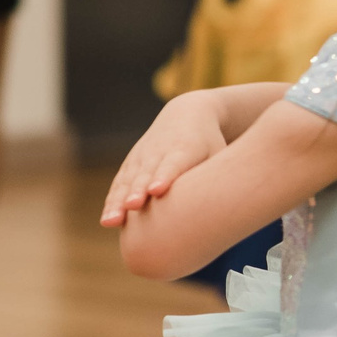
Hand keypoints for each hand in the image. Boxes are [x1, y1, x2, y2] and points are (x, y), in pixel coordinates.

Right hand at [101, 96, 229, 225]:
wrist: (188, 114)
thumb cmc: (210, 144)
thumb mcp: (219, 154)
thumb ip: (219, 179)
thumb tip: (228, 214)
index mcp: (184, 149)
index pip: (173, 163)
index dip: (164, 176)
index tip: (157, 190)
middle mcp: (158, 151)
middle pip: (145, 174)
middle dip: (137, 191)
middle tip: (131, 207)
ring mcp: (142, 157)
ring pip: (127, 181)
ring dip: (118, 201)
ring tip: (111, 222)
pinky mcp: (131, 164)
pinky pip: (120, 185)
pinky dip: (112, 201)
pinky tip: (108, 221)